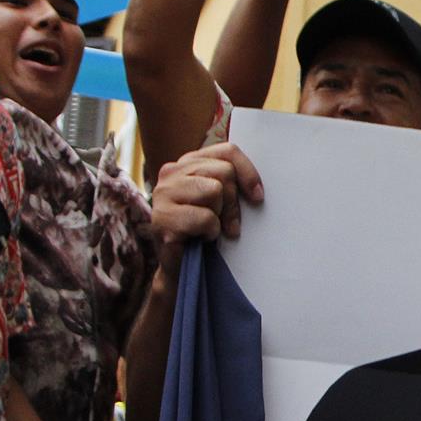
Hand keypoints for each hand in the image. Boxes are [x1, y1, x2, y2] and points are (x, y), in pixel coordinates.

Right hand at [150, 142, 265, 276]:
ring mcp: (163, 193)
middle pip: (224, 171)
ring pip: (214, 190)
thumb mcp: (220, 200)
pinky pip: (205, 217)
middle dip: (233, 202)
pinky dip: (210, 232)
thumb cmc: (204, 230)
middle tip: (229, 224)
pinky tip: (200, 238)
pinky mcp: (163, 218)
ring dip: (219, 216)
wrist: (182, 269)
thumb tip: (257, 185)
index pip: (227, 151)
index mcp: (188, 163)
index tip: (257, 196)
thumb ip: (231, 182)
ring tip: (209, 228)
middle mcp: (171, 172)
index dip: (248, 173)